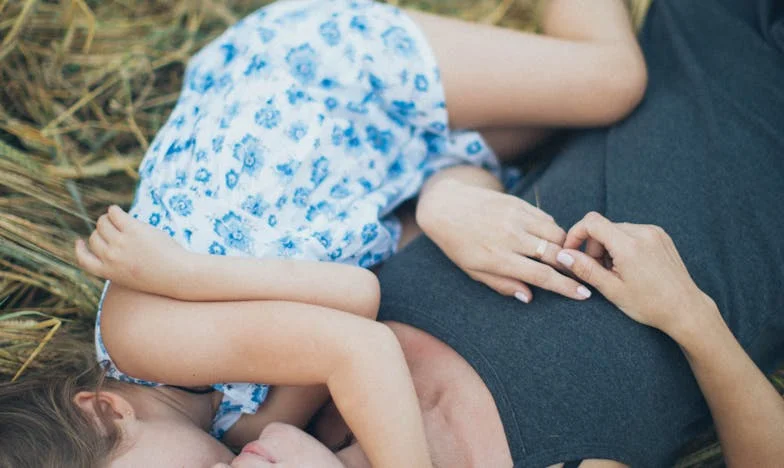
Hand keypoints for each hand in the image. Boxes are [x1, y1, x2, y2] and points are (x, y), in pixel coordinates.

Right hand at [75, 205, 193, 296]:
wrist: (178, 275)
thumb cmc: (161, 275)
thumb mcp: (133, 276)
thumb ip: (119, 263)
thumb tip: (112, 240)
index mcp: (109, 272)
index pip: (84, 260)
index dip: (79, 250)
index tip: (80, 242)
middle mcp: (111, 258)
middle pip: (94, 238)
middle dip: (101, 232)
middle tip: (114, 229)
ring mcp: (121, 243)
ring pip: (103, 224)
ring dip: (108, 219)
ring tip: (116, 218)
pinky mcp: (133, 230)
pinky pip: (115, 214)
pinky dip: (113, 210)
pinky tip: (116, 210)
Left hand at [416, 179, 590, 302]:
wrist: (446, 207)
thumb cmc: (458, 245)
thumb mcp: (473, 271)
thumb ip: (502, 284)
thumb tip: (529, 297)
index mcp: (498, 258)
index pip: (541, 275)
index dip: (566, 287)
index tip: (584, 294)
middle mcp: (510, 237)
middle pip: (555, 254)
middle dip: (572, 267)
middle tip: (582, 275)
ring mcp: (516, 217)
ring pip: (556, 234)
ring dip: (565, 248)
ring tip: (564, 258)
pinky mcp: (519, 203)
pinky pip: (547, 219)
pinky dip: (552, 231)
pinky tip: (547, 239)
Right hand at [556, 212, 717, 336]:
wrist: (685, 309)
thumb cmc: (649, 304)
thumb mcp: (612, 290)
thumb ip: (585, 269)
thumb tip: (563, 255)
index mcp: (629, 246)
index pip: (591, 222)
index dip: (576, 234)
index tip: (571, 251)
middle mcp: (643, 233)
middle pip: (603, 227)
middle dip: (593, 246)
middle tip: (599, 271)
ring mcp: (654, 232)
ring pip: (616, 229)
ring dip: (608, 246)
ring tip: (616, 271)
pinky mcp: (660, 235)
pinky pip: (632, 232)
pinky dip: (623, 245)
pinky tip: (629, 266)